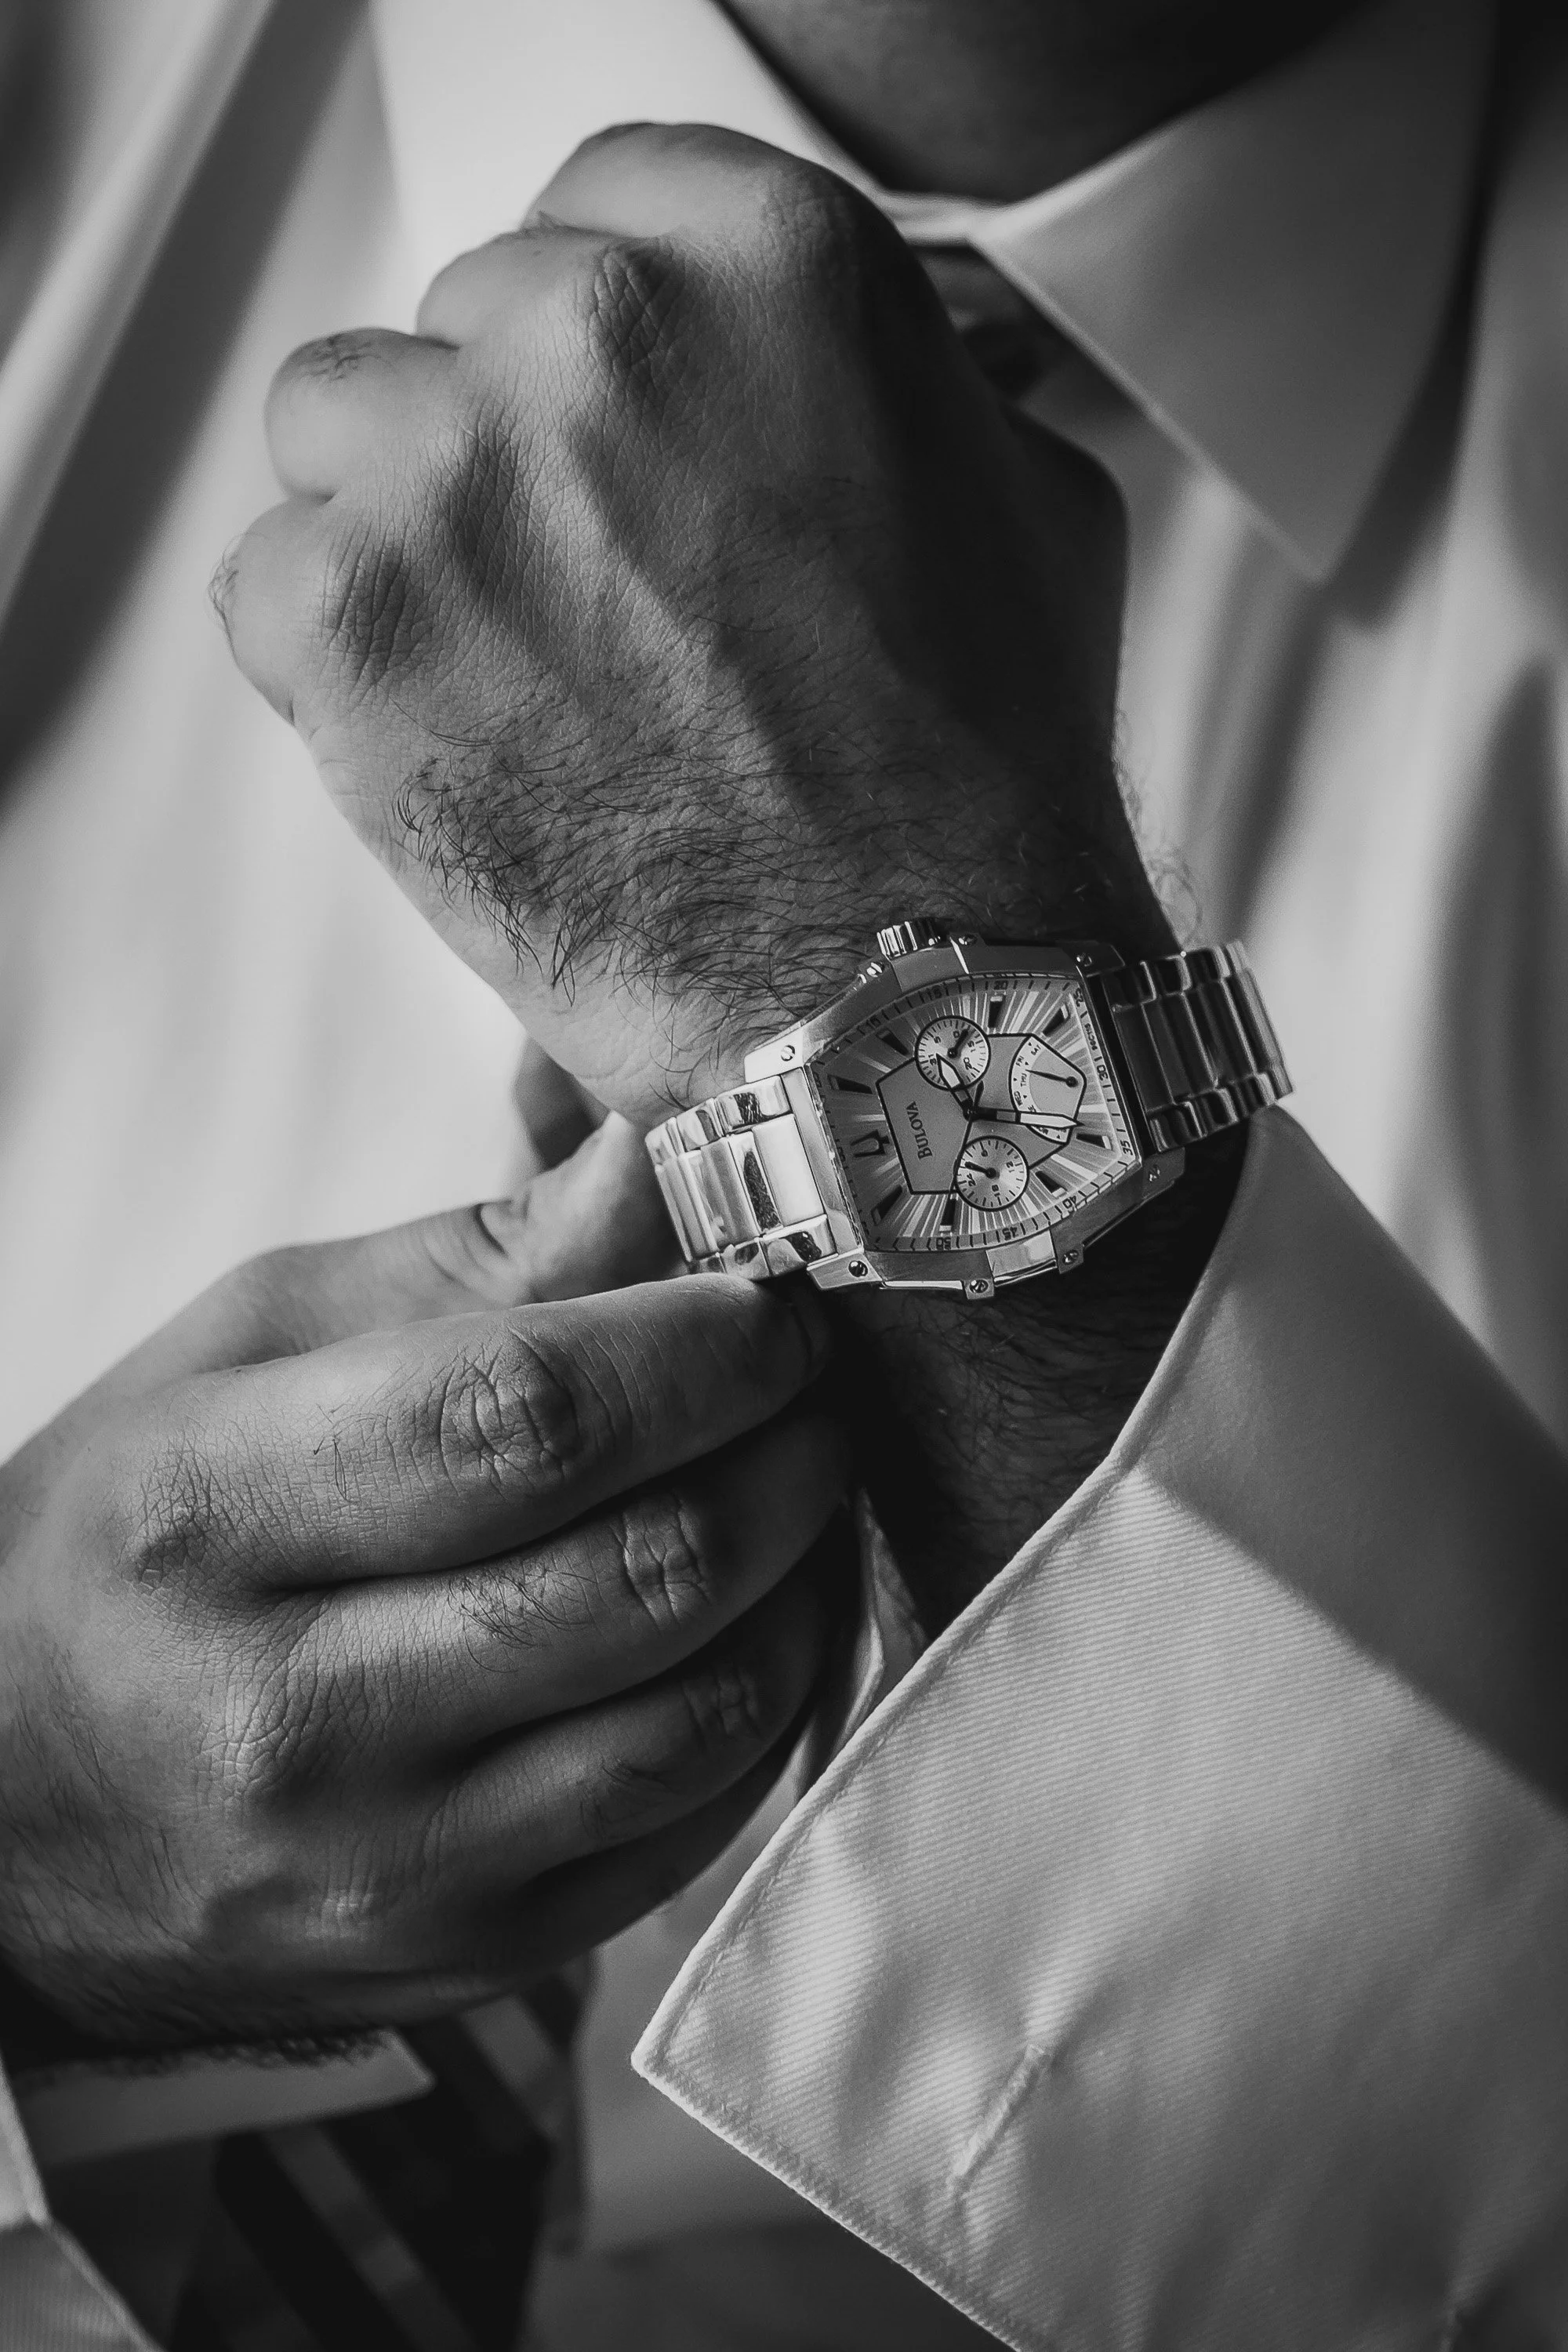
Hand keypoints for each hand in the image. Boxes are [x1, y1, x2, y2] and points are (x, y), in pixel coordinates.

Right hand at [0, 1121, 844, 2049]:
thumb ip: (474, 1260)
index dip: (696, 1343)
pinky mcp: (473, 1952)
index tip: (767, 1296)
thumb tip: (662, 1154)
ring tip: (796, 1480)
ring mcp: (390, 1863)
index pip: (520, 1419)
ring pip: (706, 1706)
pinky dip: (773, 1694)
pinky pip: (702, 1817)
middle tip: (807, 1378)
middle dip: (786, 1441)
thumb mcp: (248, 1348)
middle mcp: (289, 1719)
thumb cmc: (144, 1531)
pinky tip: (758, 1609)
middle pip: (643, 1567)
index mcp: (206, 1515)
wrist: (13, 1807)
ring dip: (805, 1567)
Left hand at [218, 124, 1170, 1127]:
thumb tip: (820, 381)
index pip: (594, 203)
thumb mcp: (1026, 498)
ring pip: (335, 426)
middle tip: (595, 599)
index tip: (613, 430)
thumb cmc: (980, 771)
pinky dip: (335, 671)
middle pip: (463, 321)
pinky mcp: (352, 627)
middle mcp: (596, 330)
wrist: (908, 989)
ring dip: (403, 531)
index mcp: (767, 259)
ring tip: (513, 669)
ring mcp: (456, 476)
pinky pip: (268, 588)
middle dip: (515, 448)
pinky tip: (459, 740)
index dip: (600, 340)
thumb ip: (891, 381)